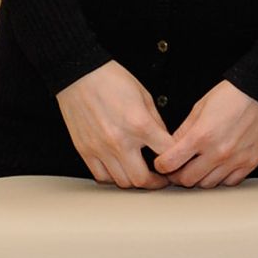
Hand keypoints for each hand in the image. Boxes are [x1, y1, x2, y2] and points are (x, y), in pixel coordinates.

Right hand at [56, 61, 170, 188]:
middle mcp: (119, 141)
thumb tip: (166, 142)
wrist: (79, 75)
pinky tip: (120, 168)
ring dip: (135, 181)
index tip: (179, 163)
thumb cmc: (112, 81)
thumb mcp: (145, 97)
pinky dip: (113, 177)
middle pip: (142, 180)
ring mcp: (100, 149)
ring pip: (121, 182)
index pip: (166, 155)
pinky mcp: (85, 151)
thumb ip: (157, 123)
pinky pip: (101, 176)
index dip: (177, 161)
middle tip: (162, 178)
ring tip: (142, 173)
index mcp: (140, 125)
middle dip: (156, 182)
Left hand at [152, 81, 257, 186]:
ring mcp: (236, 160)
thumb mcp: (199, 108)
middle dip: (178, 175)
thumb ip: (183, 131)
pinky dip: (221, 178)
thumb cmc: (233, 95)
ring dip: (200, 178)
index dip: (161, 165)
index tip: (162, 163)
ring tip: (199, 167)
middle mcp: (218, 152)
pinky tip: (218, 167)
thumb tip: (171, 147)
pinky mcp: (251, 163)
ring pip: (208, 184)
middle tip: (179, 168)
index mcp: (201, 136)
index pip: (170, 163)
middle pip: (187, 180)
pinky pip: (230, 182)